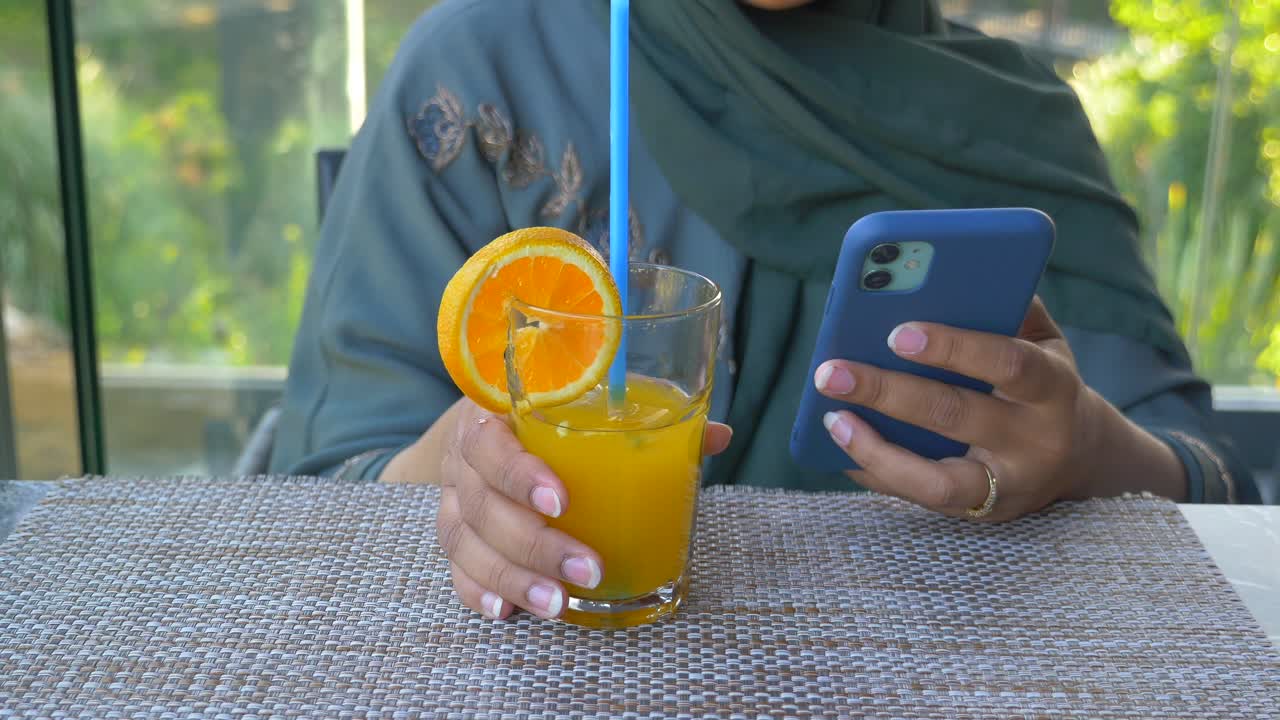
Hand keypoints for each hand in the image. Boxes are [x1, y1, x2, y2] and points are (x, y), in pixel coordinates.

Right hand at [436, 399, 732, 619]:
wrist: (485, 423)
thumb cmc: (548, 412)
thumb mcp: (586, 403)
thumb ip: (644, 415)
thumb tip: (716, 437)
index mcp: (491, 415)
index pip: (490, 444)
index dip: (520, 474)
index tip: (562, 502)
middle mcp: (463, 459)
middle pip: (483, 507)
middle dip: (537, 546)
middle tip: (589, 570)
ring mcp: (453, 500)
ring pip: (467, 545)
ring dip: (515, 579)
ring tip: (559, 604)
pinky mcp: (455, 536)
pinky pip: (456, 570)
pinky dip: (479, 593)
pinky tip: (508, 613)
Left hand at [814, 296, 1185, 520]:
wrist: (1080, 455)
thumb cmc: (1039, 379)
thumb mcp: (1041, 339)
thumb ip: (1003, 306)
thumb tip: (933, 280)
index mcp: (1054, 385)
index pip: (1007, 363)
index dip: (953, 347)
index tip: (897, 332)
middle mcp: (1035, 441)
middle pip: (954, 416)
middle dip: (887, 392)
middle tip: (832, 373)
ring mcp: (1007, 486)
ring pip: (935, 479)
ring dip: (873, 448)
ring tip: (830, 417)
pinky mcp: (977, 513)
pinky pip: (916, 499)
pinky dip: (874, 471)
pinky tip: (838, 443)